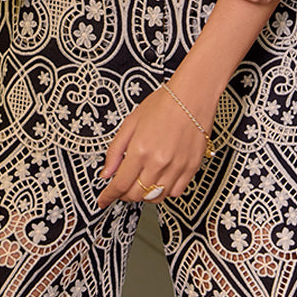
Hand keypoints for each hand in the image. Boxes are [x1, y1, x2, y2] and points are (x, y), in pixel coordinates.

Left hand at [97, 85, 208, 208]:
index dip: (109, 195)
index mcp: (140, 150)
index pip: (120, 184)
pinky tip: (160, 179)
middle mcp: (158, 162)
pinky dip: (164, 191)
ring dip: (144, 194)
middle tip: (122, 187)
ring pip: (155, 198)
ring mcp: (176, 168)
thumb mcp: (130, 123)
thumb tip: (106, 172)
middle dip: (124, 194)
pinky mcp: (191, 169)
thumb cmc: (163, 104)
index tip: (103, 200)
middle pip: (136, 194)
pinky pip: (175, 192)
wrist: (192, 97)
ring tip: (141, 181)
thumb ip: (115, 150)